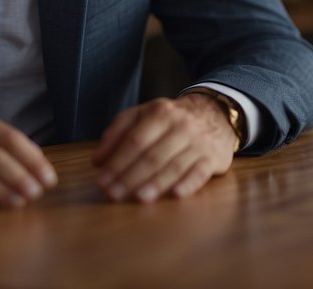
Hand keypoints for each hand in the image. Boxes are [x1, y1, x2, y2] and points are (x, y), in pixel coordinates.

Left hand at [91, 94, 235, 202]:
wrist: (214, 113)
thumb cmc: (170, 119)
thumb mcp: (142, 115)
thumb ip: (118, 133)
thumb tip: (97, 161)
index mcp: (159, 113)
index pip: (135, 141)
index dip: (117, 162)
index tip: (102, 181)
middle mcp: (180, 126)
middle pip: (152, 156)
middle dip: (130, 177)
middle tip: (113, 194)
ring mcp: (198, 142)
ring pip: (174, 166)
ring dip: (156, 184)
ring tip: (138, 198)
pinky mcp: (213, 158)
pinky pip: (200, 173)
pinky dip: (189, 184)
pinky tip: (176, 195)